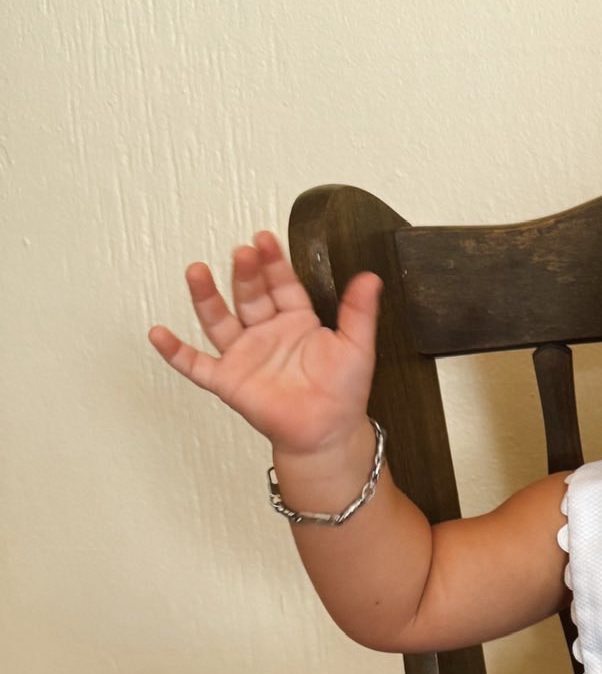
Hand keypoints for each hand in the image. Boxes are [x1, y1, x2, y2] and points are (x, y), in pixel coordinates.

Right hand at [148, 230, 382, 457]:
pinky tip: (159, 334)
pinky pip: (196, 365)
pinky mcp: (228, 380)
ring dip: (206, 296)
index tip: (265, 239)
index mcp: (295, 320)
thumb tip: (370, 278)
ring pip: (219, 320)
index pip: (281, 283)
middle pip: (249, 295)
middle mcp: (265, 332)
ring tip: (196, 271)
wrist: (329, 433)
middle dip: (245, 273)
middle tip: (243, 252)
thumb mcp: (357, 346)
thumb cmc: (343, 392)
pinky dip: (176, 351)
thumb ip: (359, 311)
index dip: (273, 262)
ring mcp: (244, 354)